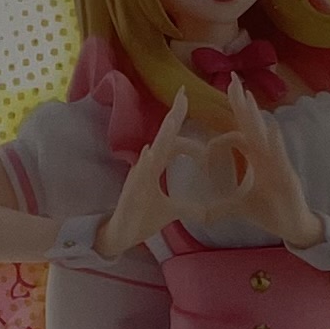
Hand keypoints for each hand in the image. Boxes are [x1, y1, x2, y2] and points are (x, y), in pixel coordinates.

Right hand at [99, 92, 211, 255]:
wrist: (120, 236)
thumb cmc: (142, 219)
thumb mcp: (172, 212)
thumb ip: (189, 207)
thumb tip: (208, 212)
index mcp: (156, 166)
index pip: (174, 143)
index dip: (191, 141)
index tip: (209, 148)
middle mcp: (147, 165)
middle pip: (163, 135)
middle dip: (173, 115)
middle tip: (184, 92)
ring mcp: (138, 176)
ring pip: (152, 149)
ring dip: (163, 134)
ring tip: (173, 118)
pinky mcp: (132, 190)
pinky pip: (140, 173)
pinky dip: (146, 162)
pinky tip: (152, 152)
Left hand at [211, 80, 319, 248]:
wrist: (293, 228)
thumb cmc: (270, 212)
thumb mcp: (239, 209)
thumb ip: (220, 208)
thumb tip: (201, 215)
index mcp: (255, 159)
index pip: (238, 137)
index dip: (220, 138)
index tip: (204, 150)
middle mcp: (266, 156)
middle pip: (251, 124)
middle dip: (241, 103)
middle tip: (232, 78)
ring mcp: (277, 163)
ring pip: (264, 135)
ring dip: (256, 115)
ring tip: (247, 95)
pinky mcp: (287, 175)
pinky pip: (280, 155)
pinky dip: (275, 142)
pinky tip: (270, 127)